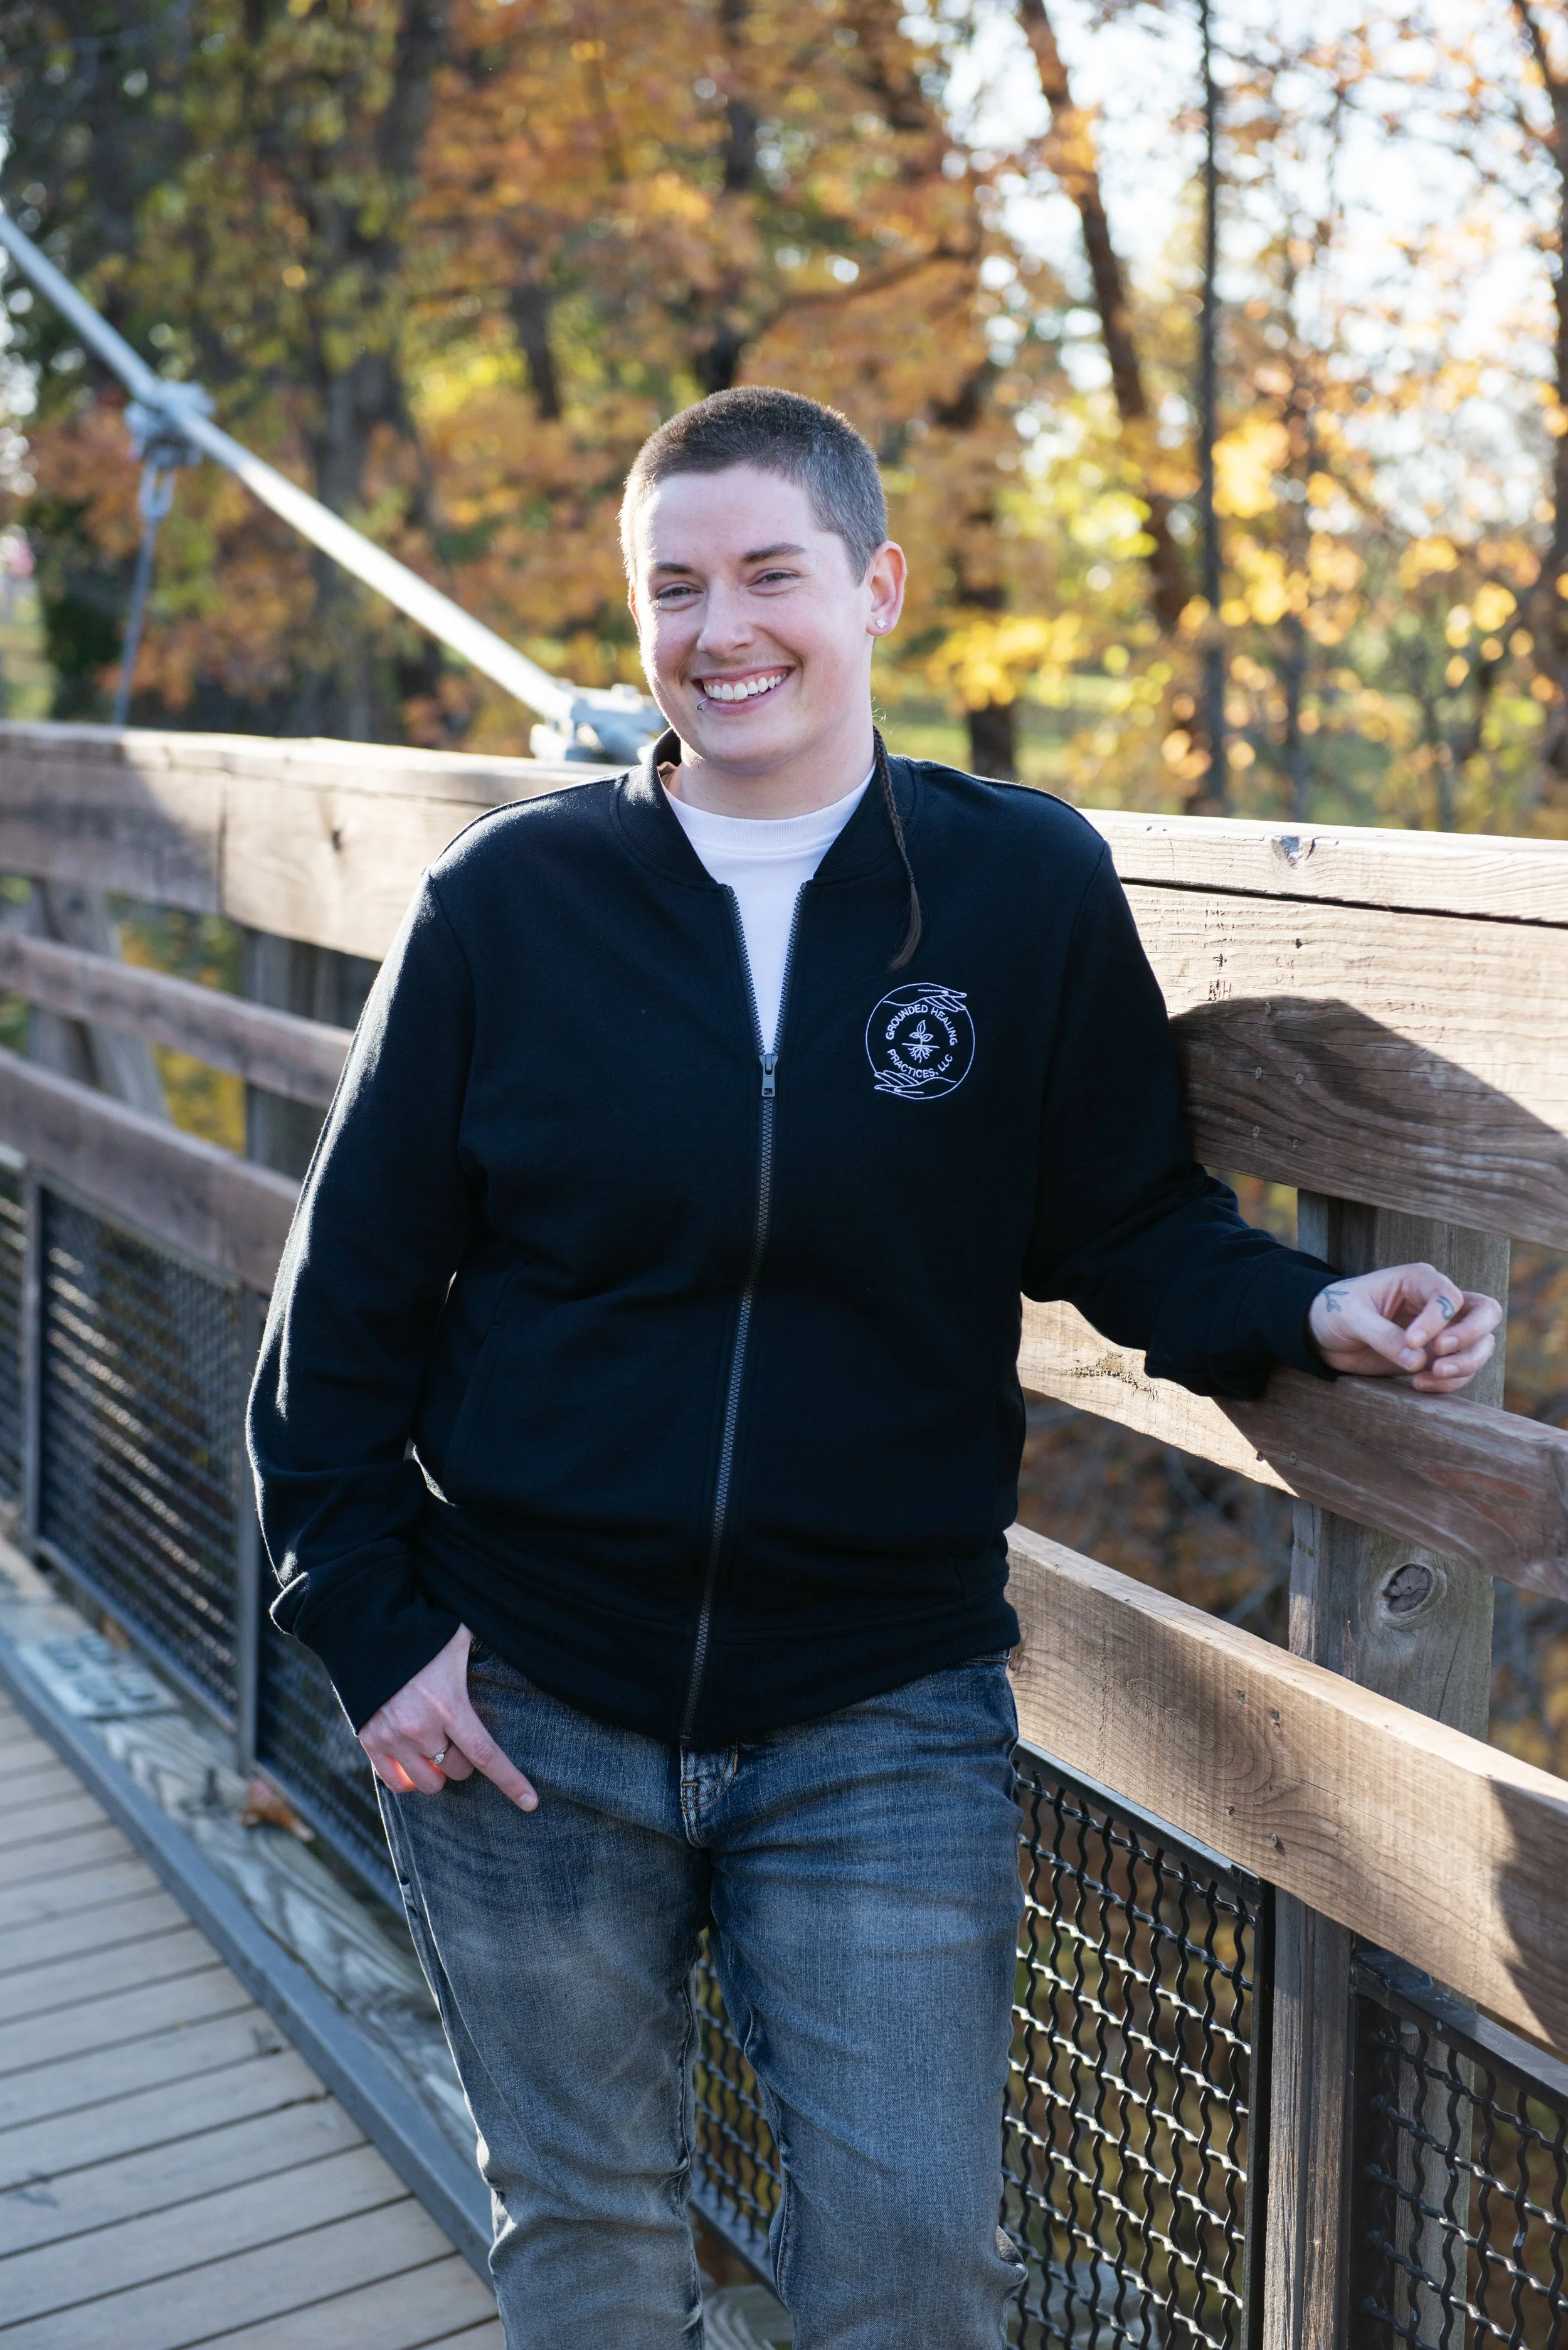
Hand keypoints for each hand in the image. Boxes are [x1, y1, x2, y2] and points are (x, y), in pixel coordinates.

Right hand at [358, 1626, 537, 1808]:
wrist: (367, 1629)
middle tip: (457, 1737)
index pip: (486, 1754)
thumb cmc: (422, 1632)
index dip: (510, 1781)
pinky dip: (409, 1779)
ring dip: (437, 1772)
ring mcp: (392, 1737)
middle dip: (463, 1760)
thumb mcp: (461, 1638)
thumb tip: (520, 1642)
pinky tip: (415, 1762)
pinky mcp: (369, 1741)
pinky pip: (395, 1783)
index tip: (530, 1802)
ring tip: (435, 1748)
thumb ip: (485, 1652)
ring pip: (429, 1783)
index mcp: (448, 1704)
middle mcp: (420, 1727)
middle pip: (457, 1770)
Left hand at [1307, 1262, 1501, 1393]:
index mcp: (1418, 1280)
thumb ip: (1382, 1335)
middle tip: (1439, 1357)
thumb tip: (1418, 1361)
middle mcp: (1437, 1303)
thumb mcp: (1350, 1316)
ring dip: (1465, 1365)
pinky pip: (1462, 1371)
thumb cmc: (1334, 1311)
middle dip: (1471, 1337)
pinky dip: (1450, 1382)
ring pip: (1481, 1345)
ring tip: (1430, 1376)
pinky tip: (1419, 1384)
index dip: (1438, 1320)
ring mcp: (1442, 1331)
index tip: (1412, 1341)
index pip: (1449, 1296)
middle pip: (1485, 1312)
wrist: (1321, 1334)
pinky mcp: (1436, 1357)